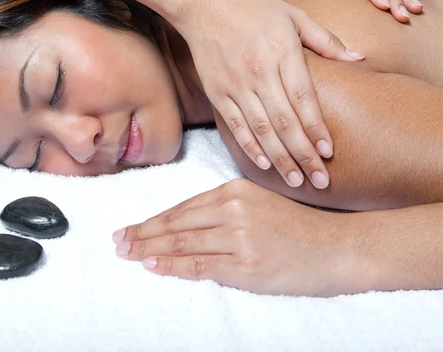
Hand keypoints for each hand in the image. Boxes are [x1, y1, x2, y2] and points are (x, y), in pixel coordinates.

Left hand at [112, 179, 357, 295]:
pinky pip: (201, 265)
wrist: (338, 247)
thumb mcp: (258, 204)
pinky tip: (153, 265)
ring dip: (149, 249)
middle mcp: (234, 209)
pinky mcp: (247, 265)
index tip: (130, 229)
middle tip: (118, 241)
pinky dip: (173, 265)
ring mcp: (240, 237)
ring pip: (182, 243)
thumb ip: (222, 210)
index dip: (152, 220)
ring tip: (127, 254)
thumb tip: (182, 226)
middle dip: (142, 233)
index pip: (182, 208)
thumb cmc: (297, 227)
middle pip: (176, 223)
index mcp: (234, 190)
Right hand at [176, 0, 362, 188]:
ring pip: (261, 129)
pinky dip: (250, 146)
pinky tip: (265, 164)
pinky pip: (236, 125)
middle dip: (304, 155)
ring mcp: (236, 84)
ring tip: (296, 181)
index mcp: (282, 53)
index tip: (329, 153)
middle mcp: (259, 72)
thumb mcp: (294, 16)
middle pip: (285, 122)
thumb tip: (359, 58)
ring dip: (280, 158)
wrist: (203, 6)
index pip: (304, 99)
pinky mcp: (217, 92)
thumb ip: (325, 39)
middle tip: (320, 181)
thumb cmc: (253, 9)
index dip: (317, 129)